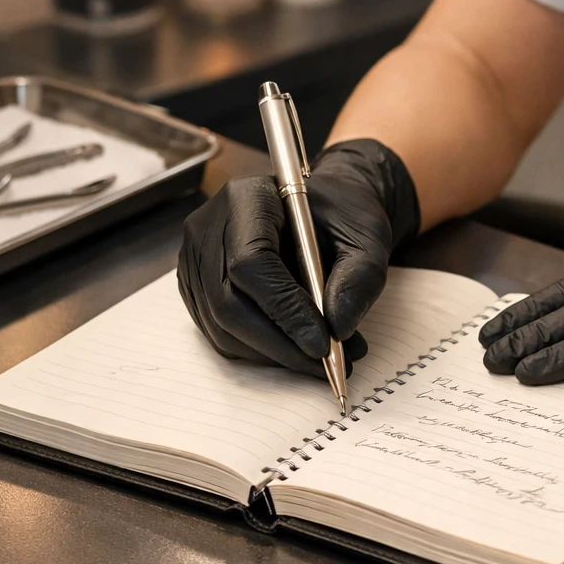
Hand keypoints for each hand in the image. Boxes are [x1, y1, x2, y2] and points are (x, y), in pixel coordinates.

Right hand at [178, 139, 419, 372]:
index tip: (323, 343)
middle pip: (228, 302)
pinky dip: (261, 351)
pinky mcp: (198, 288)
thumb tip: (339, 328)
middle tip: (328, 365)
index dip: (284, 310)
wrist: (324, 212)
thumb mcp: (368, 236)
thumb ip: (360, 278)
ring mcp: (196, 260)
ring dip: (274, 354)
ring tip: (324, 359)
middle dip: (280, 344)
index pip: (250, 263)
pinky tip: (296, 348)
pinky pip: (220, 333)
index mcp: (246, 198)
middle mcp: (208, 227)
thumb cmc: (342, 217)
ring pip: (222, 326)